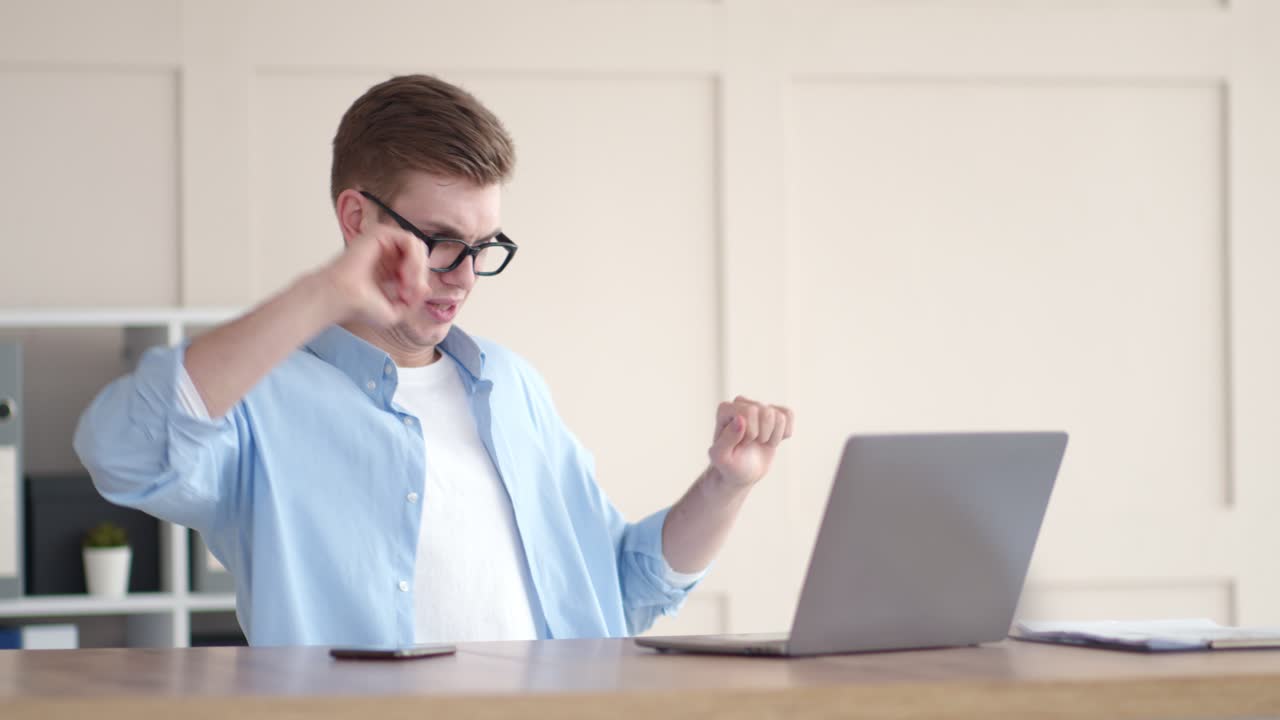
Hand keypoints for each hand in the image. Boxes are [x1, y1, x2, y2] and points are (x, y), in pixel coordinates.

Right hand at [319, 196, 429, 326]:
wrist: (341, 299)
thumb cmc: (362, 306)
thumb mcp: (397, 310)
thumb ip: (415, 300)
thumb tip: (426, 287)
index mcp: (391, 265)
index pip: (419, 265)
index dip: (420, 282)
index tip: (406, 298)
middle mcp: (387, 251)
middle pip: (421, 255)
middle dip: (420, 275)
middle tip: (406, 292)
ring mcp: (383, 241)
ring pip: (418, 247)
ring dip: (417, 268)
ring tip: (405, 284)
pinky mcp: (379, 233)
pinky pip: (410, 240)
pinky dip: (413, 259)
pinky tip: (403, 274)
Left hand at [707, 396, 793, 488]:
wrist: (742, 471)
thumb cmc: (729, 465)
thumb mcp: (721, 458)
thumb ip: (727, 439)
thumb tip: (741, 419)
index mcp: (725, 409)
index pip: (749, 411)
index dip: (751, 433)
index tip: (742, 444)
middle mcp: (741, 403)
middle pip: (767, 413)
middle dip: (763, 436)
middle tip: (752, 445)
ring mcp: (758, 407)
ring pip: (780, 416)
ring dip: (774, 437)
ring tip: (762, 443)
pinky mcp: (772, 413)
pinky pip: (788, 414)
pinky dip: (785, 432)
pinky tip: (773, 439)